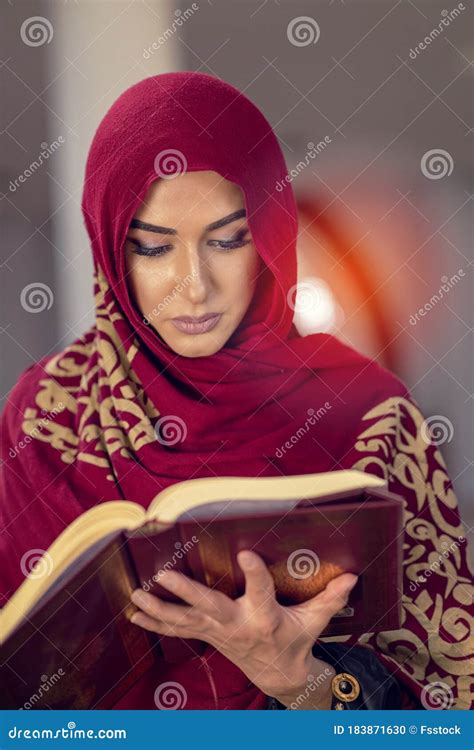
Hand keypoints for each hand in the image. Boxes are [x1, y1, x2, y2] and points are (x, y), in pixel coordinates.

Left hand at [130, 550, 357, 707]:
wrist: (279, 676)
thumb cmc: (295, 641)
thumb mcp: (314, 622)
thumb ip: (329, 599)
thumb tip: (353, 577)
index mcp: (265, 617)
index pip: (260, 592)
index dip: (254, 573)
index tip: (246, 553)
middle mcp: (237, 626)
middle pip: (209, 608)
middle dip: (185, 592)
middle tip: (163, 575)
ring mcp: (218, 633)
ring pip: (184, 621)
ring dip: (158, 608)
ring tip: (136, 594)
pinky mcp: (207, 637)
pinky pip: (177, 630)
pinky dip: (155, 622)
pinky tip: (135, 612)